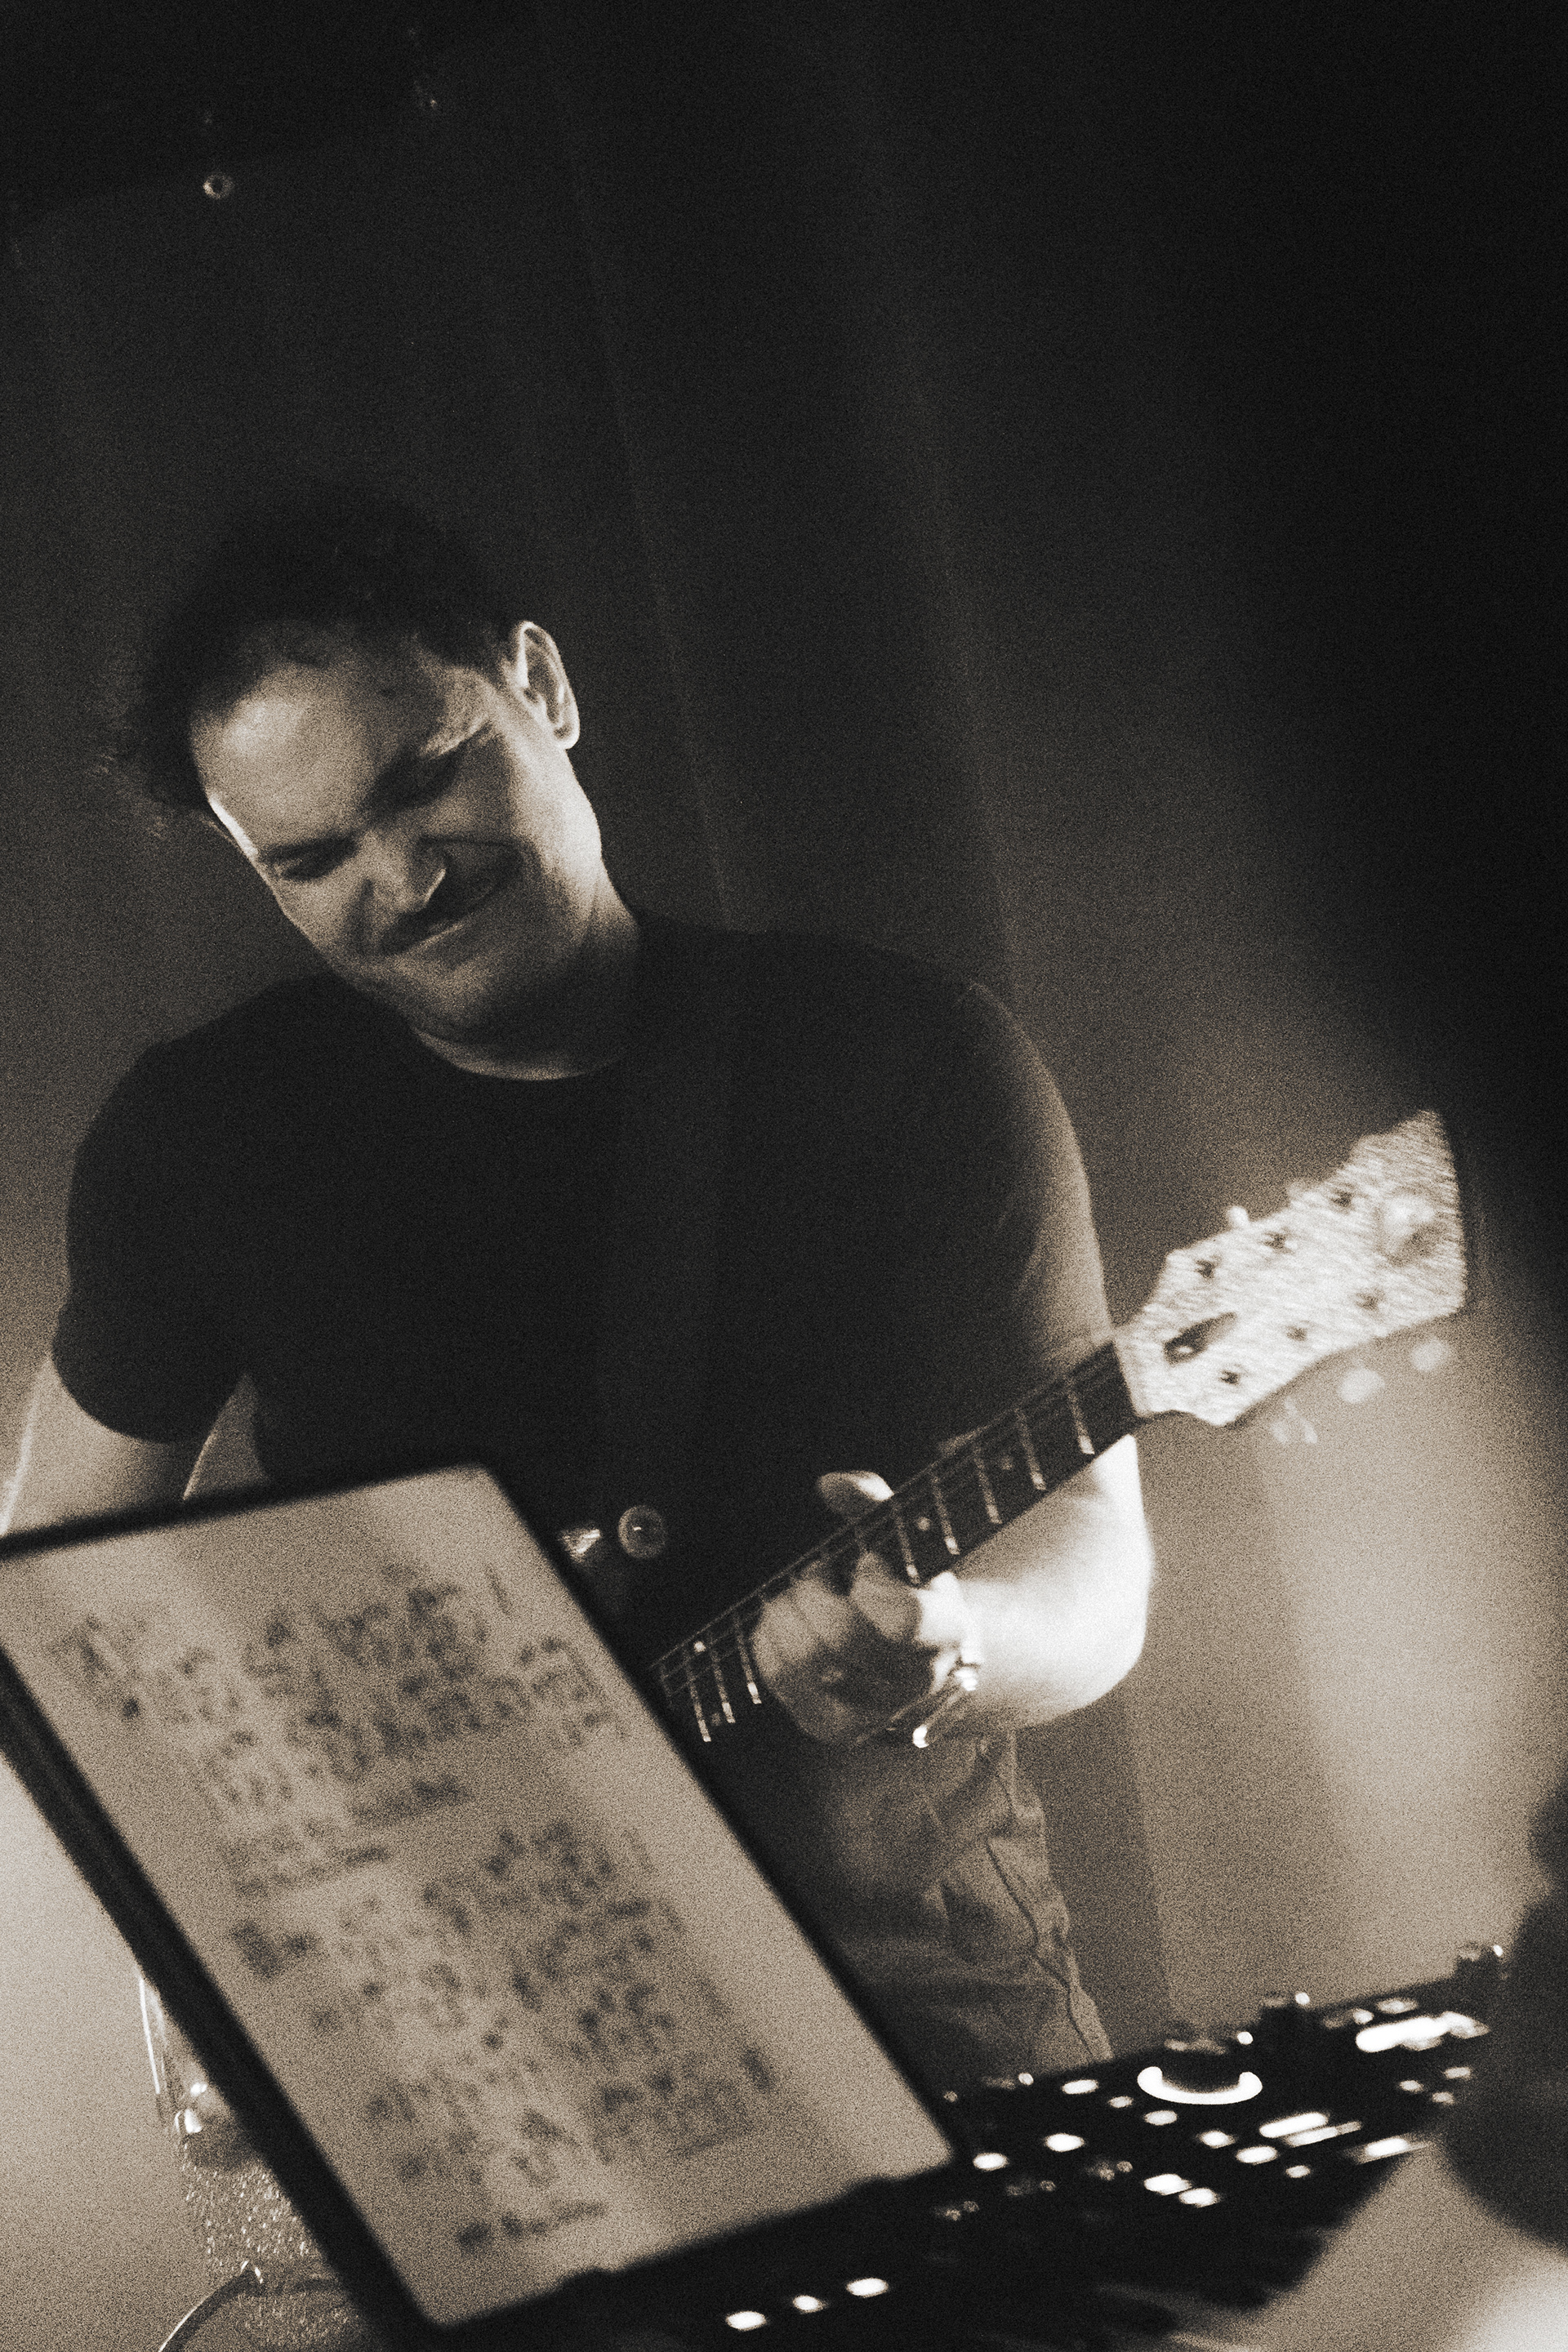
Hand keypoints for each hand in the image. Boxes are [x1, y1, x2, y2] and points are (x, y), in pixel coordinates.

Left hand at [749, 1471, 978, 1745]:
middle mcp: (915, 1682)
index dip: (872, 1581)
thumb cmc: (904, 1582)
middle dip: (815, 1589)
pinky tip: (787, 1622)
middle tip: (819, 1573)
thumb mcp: (904, 1537)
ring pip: (805, 1659)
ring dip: (787, 1611)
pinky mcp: (830, 1726)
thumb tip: (831, 1484)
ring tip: (800, 1597)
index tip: (867, 1562)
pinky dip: (768, 1638)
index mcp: (947, 1632)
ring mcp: (872, 1712)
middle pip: (843, 1637)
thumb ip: (873, 1501)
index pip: (903, 1618)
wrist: (913, 1653)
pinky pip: (778, 1677)